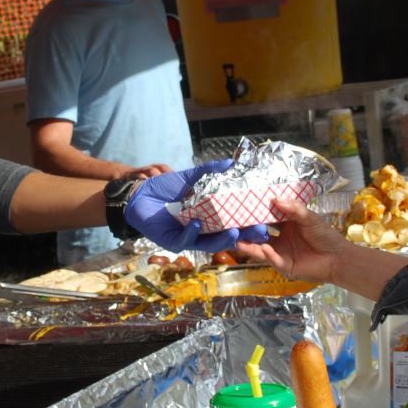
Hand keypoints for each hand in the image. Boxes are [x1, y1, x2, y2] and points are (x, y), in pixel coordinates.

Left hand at [124, 160, 270, 252]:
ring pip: (209, 244)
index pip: (234, 223)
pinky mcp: (172, 241)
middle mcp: (203, 231)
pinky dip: (192, 233)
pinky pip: (185, 241)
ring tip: (234, 232)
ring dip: (222, 239)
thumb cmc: (167, 188)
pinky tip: (198, 224)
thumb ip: (210, 171)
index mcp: (211, 217)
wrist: (141, 193)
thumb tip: (231, 163)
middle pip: (226, 237)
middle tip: (259, 231)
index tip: (266, 220)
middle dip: (243, 235)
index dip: (249, 223)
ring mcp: (189, 238)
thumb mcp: (191, 177)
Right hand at [236, 197, 350, 284]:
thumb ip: (294, 209)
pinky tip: (263, 249)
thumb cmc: (325, 236)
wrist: (338, 258)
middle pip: (260, 234)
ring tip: (239, 241)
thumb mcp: (310, 218)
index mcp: (285, 225)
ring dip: (250, 245)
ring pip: (261, 248)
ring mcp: (280, 252)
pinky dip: (267, 254)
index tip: (244, 206)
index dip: (256, 213)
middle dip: (247, 231)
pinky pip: (272, 259)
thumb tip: (276, 199)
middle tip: (234, 225)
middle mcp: (280, 238)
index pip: (267, 218)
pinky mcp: (284, 266)